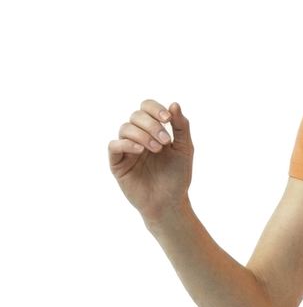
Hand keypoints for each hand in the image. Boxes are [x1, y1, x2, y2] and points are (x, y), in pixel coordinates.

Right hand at [108, 100, 192, 222]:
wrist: (169, 202)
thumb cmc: (177, 177)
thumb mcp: (185, 149)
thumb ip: (182, 127)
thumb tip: (174, 104)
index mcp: (153, 131)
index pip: (146, 108)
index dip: (154, 108)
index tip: (167, 118)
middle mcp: (138, 137)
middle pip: (136, 116)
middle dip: (152, 125)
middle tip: (166, 141)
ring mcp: (126, 149)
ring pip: (125, 128)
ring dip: (142, 135)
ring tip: (157, 149)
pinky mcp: (117, 163)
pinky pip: (114, 146)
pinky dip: (126, 144)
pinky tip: (140, 151)